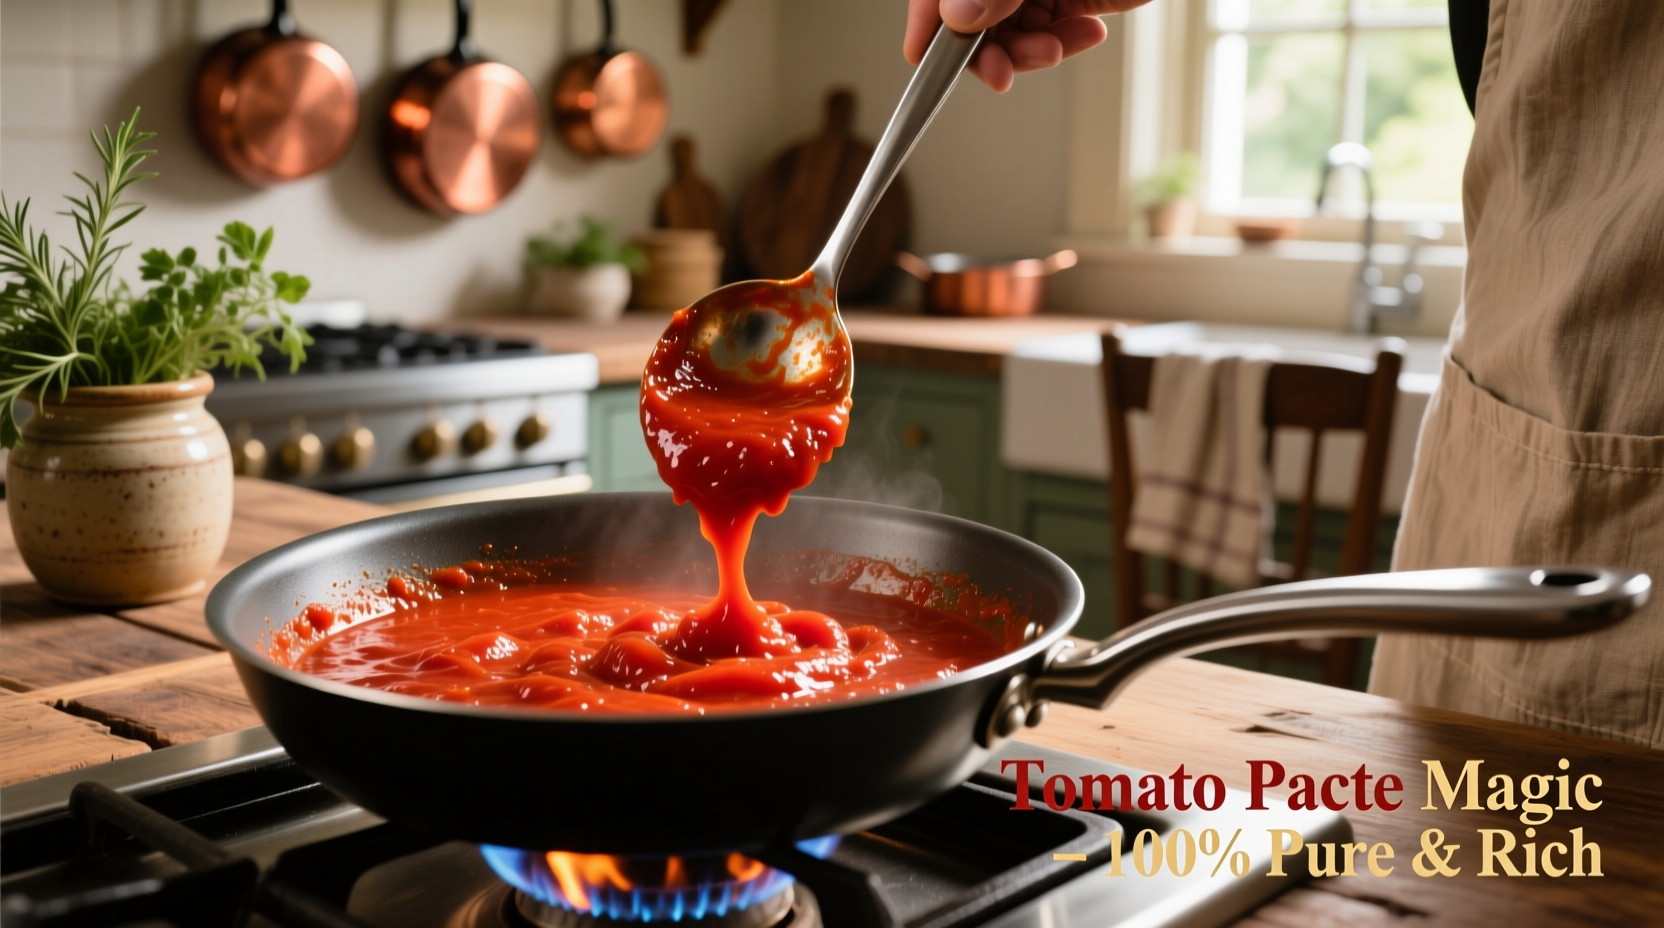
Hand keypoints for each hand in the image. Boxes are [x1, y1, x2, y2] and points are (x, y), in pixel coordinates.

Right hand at [904, 0, 1153, 92]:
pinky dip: (1066, 43)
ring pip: (1010, 32)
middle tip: (1003, 73)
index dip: (926, 21)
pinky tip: (1088, 33)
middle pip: (970, 17)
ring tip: (1060, 47)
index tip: (923, 60)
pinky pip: (1053, 31)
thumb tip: (956, 16)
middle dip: (988, 48)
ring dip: (1031, 51)